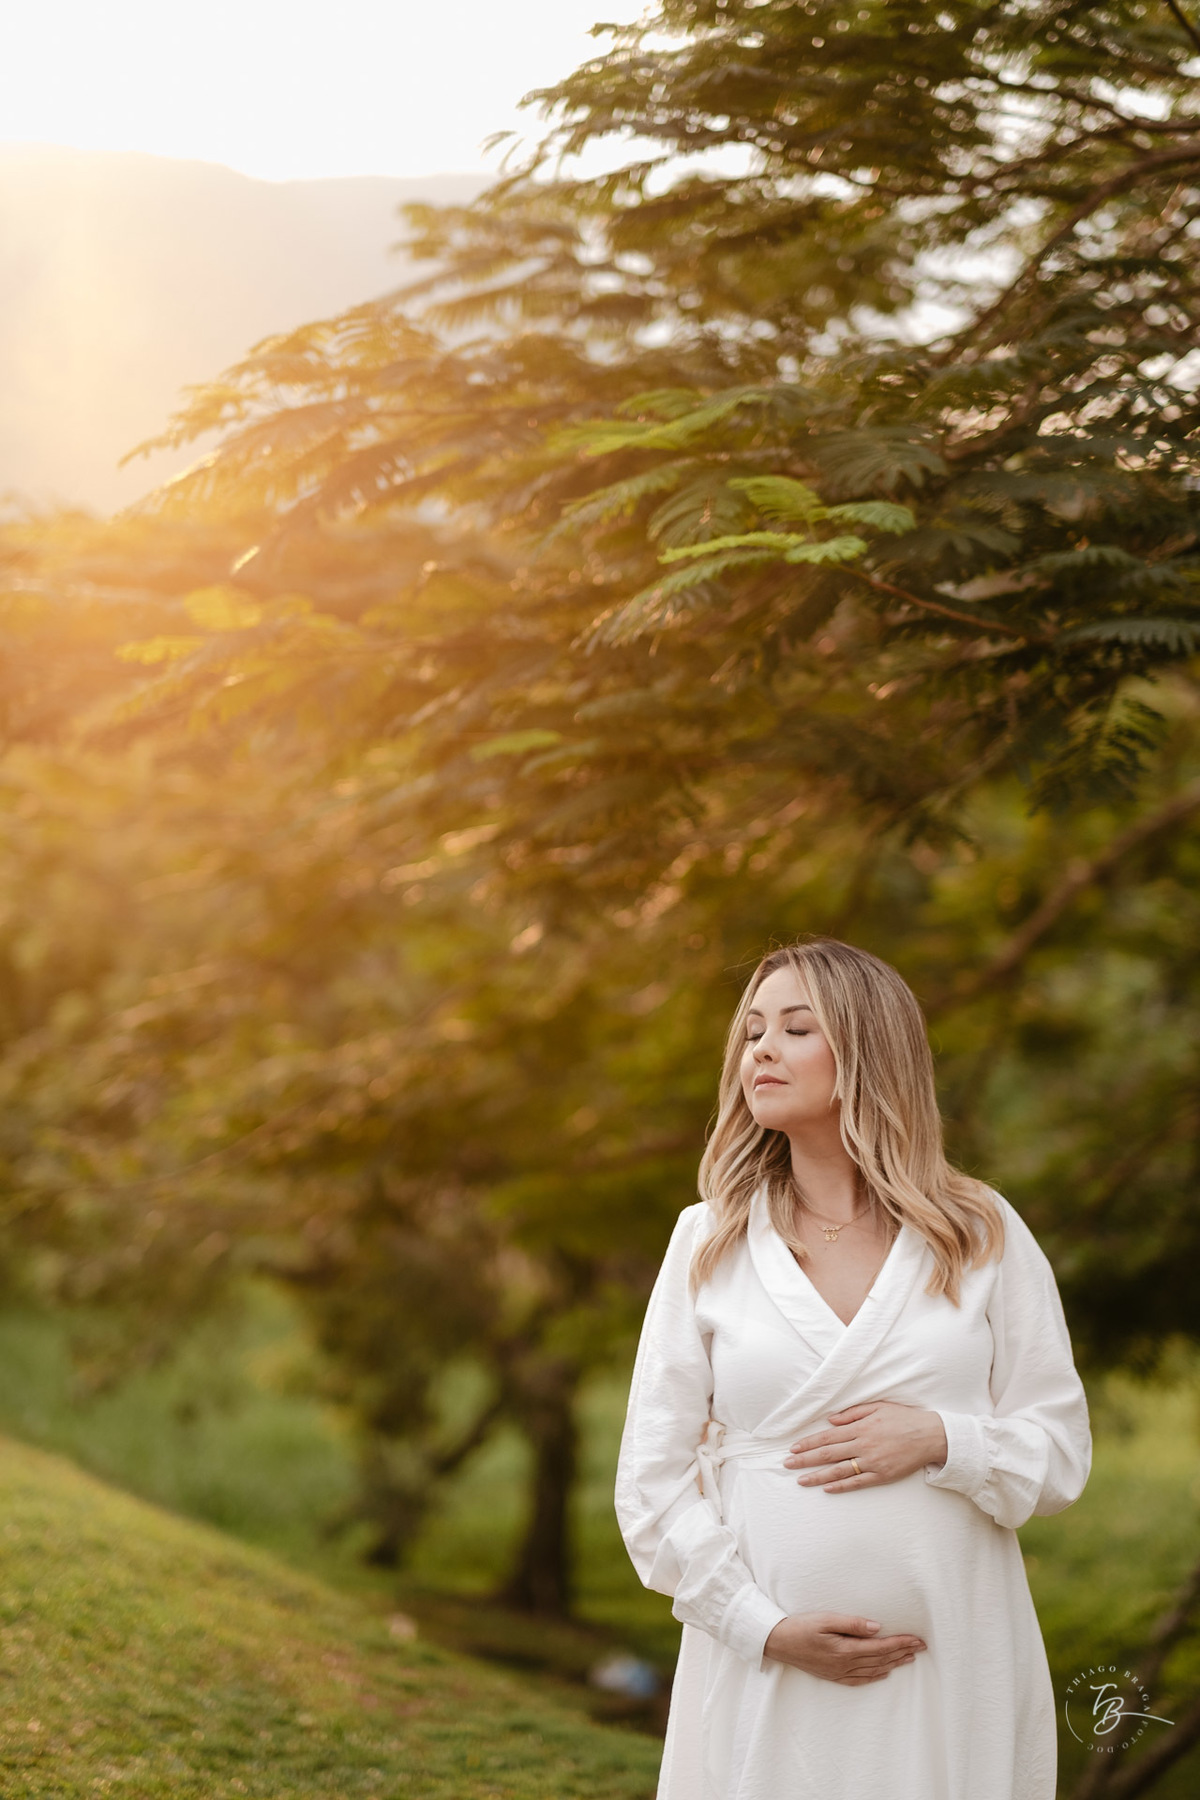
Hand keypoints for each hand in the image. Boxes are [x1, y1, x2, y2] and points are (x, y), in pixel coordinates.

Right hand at [764, 1612, 926, 1684]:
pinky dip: (875, 1676)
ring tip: (909, 1658)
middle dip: (902, 1653)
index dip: (900, 1643)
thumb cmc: (800, 1626)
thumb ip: (852, 1623)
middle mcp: (845, 1665)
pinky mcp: (833, 1675)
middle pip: (881, 1660)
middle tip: (921, 1647)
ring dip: (893, 1664)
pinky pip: (859, 1680)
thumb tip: (877, 1627)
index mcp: (845, 1650)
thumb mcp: (826, 1619)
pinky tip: (883, 1672)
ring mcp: (839, 1672)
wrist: (778, 1642)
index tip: (917, 1639)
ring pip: (873, 1670)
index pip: (880, 1647)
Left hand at [784, 1400, 947, 1491]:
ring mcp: (872, 1462)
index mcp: (860, 1428)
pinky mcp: (882, 1475)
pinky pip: (857, 1482)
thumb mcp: (877, 1407)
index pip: (827, 1437)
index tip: (793, 1448)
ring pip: (839, 1471)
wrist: (930, 1435)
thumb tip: (830, 1420)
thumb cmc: (904, 1418)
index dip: (808, 1443)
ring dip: (817, 1476)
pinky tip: (827, 1489)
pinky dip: (841, 1486)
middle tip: (787, 1465)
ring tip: (801, 1480)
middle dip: (805, 1460)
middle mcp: (863, 1445)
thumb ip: (852, 1413)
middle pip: (828, 1454)